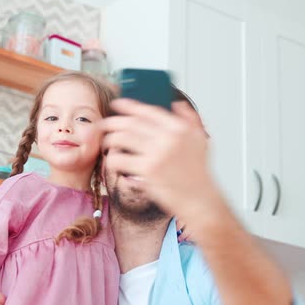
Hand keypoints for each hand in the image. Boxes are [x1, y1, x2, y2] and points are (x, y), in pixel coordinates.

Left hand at [99, 99, 229, 240]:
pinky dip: (112, 158)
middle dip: (113, 121)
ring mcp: (157, 153)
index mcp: (180, 128)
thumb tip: (176, 104)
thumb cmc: (198, 174)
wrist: (200, 200)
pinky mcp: (148, 170)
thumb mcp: (200, 140)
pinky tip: (112, 161)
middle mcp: (169, 138)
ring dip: (109, 139)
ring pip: (122, 138)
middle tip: (104, 124)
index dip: (129, 106)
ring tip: (106, 143)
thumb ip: (190, 119)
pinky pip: (120, 159)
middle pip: (132, 123)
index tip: (117, 104)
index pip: (149, 111)